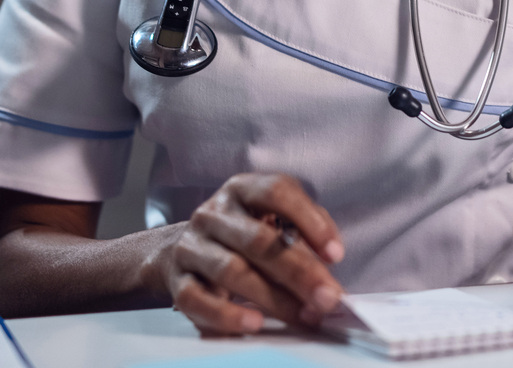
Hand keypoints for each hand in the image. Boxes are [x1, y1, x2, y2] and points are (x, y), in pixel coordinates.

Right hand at [151, 172, 346, 334]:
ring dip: (272, 298)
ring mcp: (192, 246)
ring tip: (302, 316)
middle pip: (258, 239)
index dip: (310, 221)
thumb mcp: (275, 217)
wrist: (181, 249)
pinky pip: (197, 300)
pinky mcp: (177, 280)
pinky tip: (255, 323)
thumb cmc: (244, 234)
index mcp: (243, 189)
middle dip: (299, 272)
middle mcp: (214, 213)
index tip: (335, 255)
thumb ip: (306, 227)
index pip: (277, 192)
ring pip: (232, 271)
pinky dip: (227, 315)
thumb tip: (331, 258)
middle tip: (327, 298)